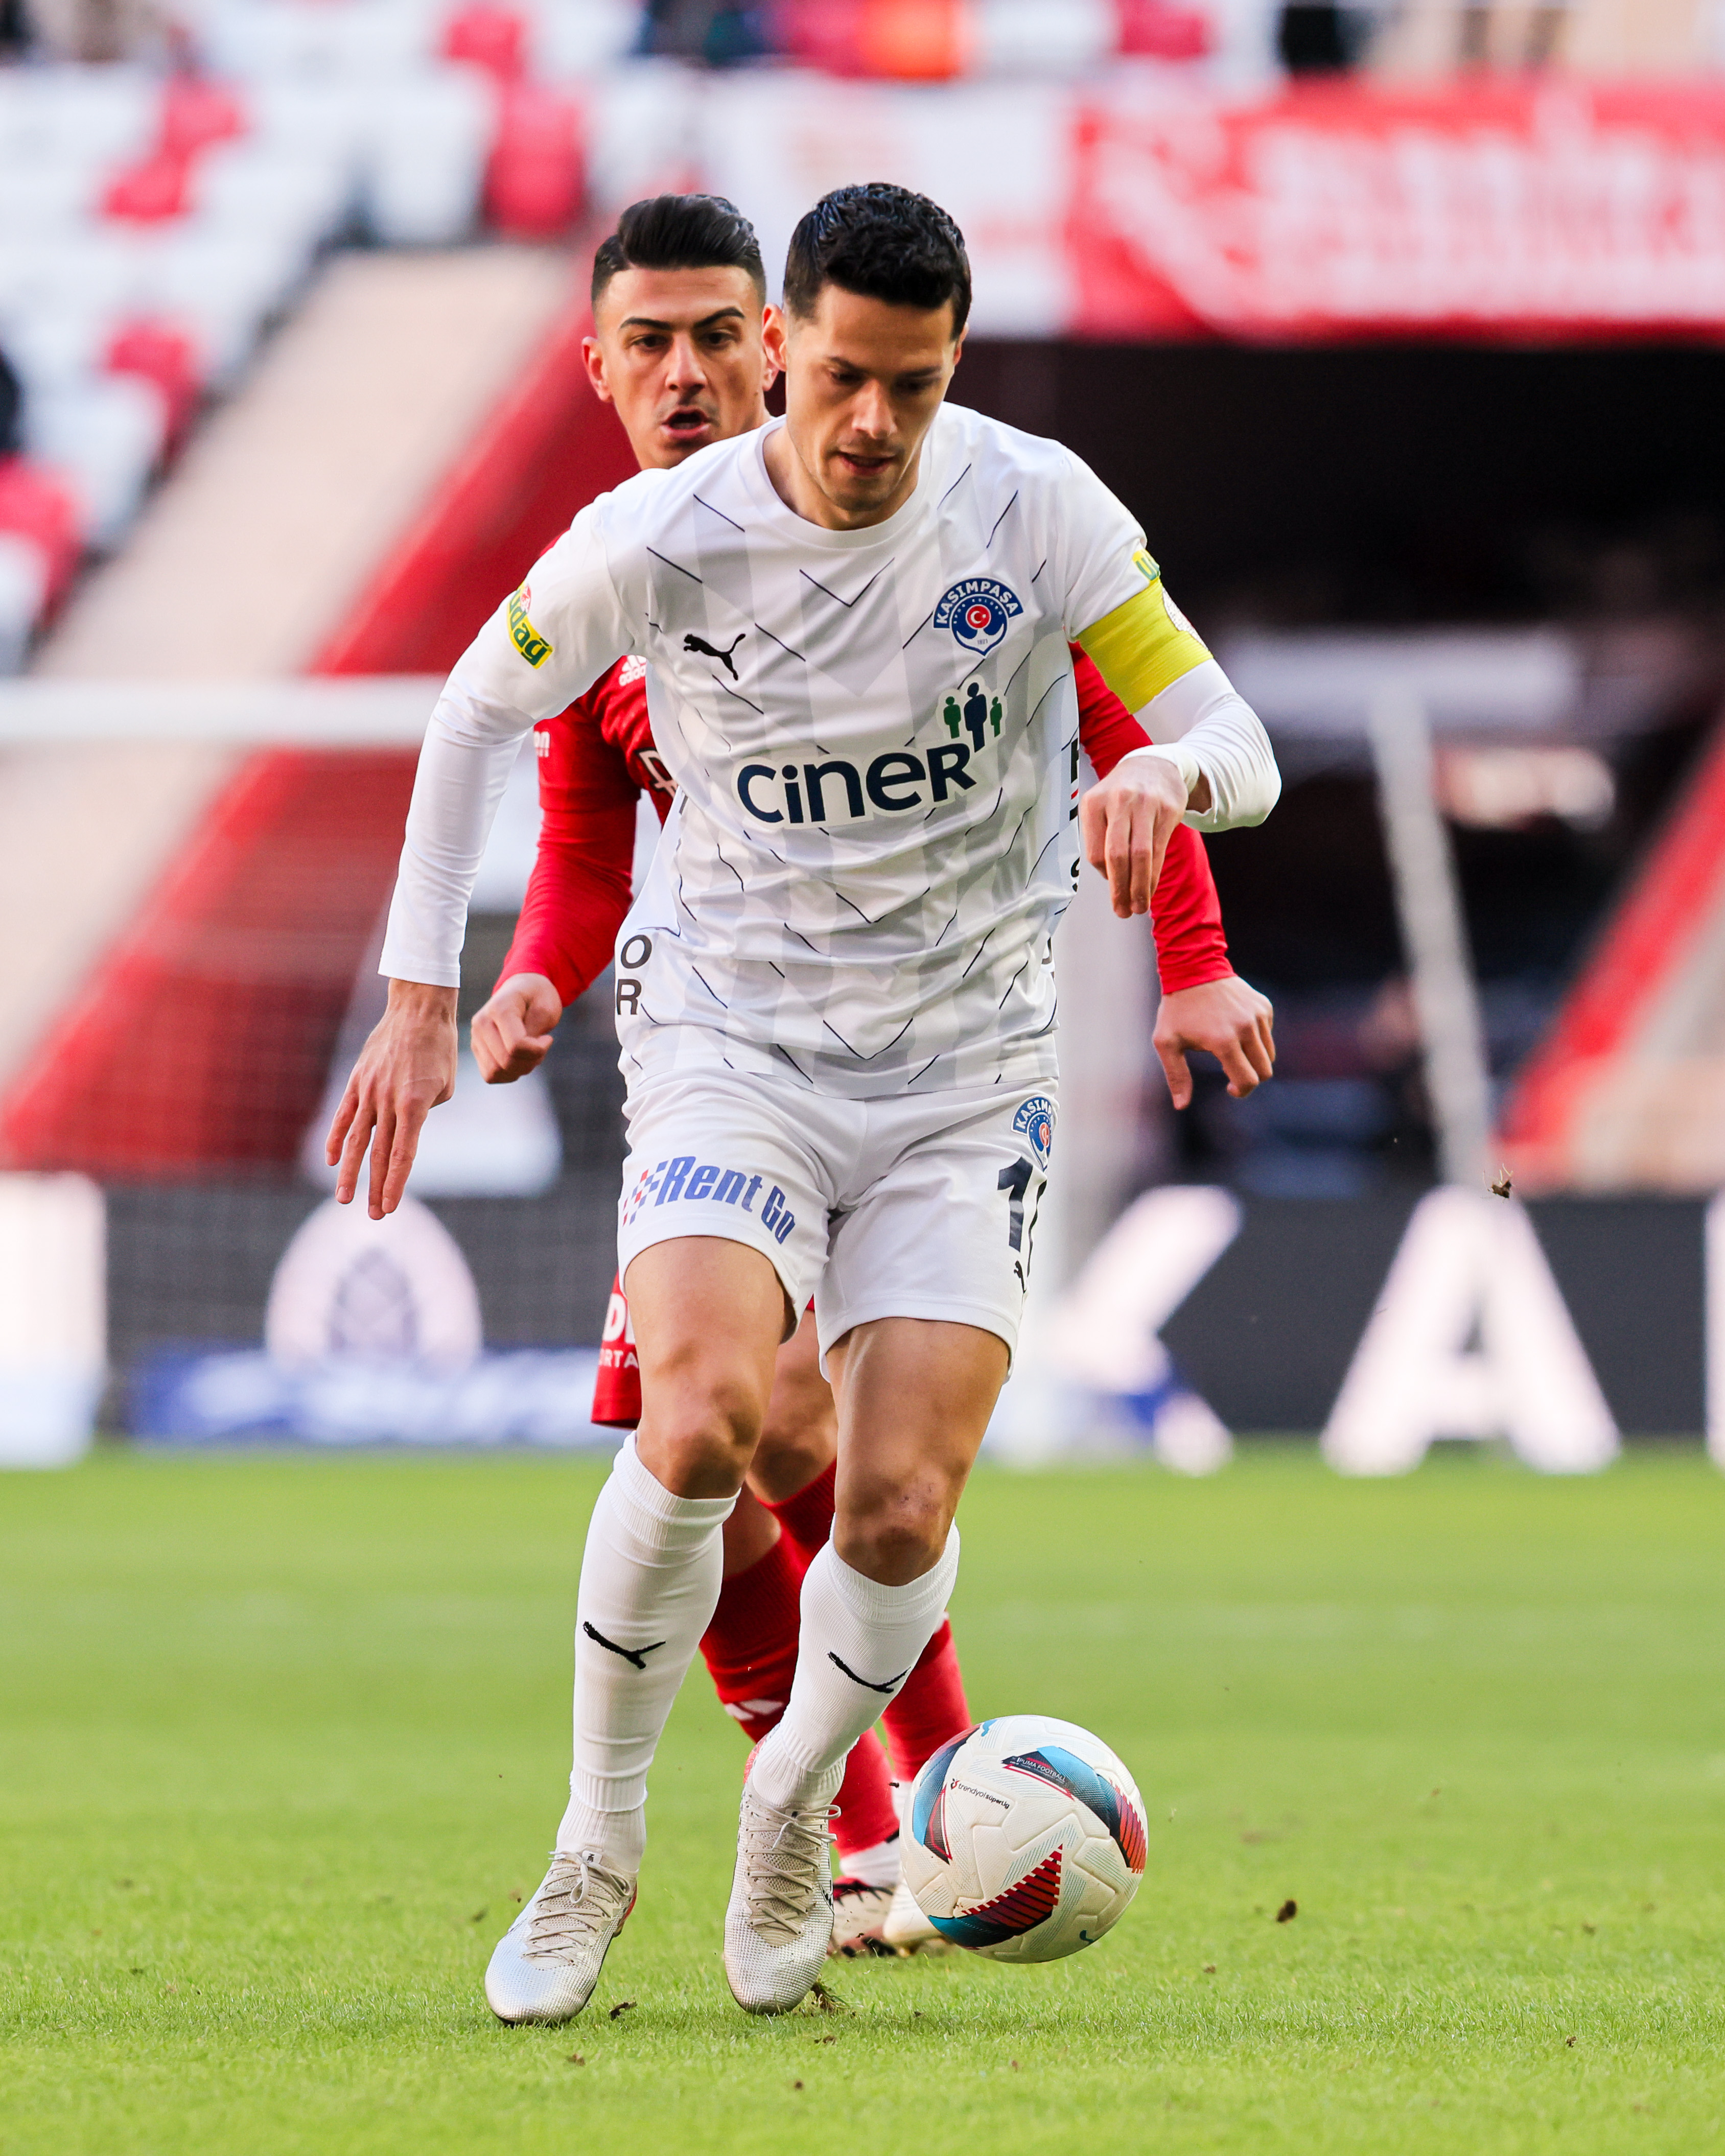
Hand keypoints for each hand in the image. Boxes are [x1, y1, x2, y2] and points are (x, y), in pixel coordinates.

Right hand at [324, 979, 457, 1218]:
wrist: (418, 1008)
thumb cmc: (440, 1048)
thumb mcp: (445, 1086)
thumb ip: (425, 1113)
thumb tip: (407, 1129)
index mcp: (414, 1105)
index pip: (403, 1155)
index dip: (395, 1184)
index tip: (390, 1207)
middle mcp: (388, 1101)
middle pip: (379, 1154)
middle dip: (376, 1188)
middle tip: (374, 1216)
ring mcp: (369, 1091)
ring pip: (357, 1140)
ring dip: (350, 1172)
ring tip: (344, 1199)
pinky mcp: (357, 1081)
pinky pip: (344, 1116)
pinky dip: (337, 1139)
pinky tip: (333, 1161)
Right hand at [471, 972, 562, 1082]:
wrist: (522, 990)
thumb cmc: (537, 998)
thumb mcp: (546, 1009)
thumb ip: (534, 1032)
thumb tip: (519, 1053)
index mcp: (499, 1008)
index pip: (516, 1046)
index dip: (538, 1050)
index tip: (547, 1039)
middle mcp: (481, 1023)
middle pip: (506, 1062)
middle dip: (530, 1062)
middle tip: (540, 1047)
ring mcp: (476, 1037)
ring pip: (496, 1072)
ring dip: (519, 1070)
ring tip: (530, 1053)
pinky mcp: (477, 1049)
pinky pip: (490, 1075)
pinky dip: (508, 1074)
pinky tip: (519, 1059)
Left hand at [1079, 752, 1191, 918]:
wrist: (1154, 765)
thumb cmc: (1122, 795)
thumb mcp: (1101, 807)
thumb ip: (1101, 839)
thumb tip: (1110, 880)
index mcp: (1094, 804)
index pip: (1097, 852)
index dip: (1105, 876)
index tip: (1113, 891)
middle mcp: (1119, 801)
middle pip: (1118, 855)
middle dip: (1120, 889)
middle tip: (1123, 911)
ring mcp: (1145, 804)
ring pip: (1141, 855)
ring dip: (1140, 886)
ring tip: (1138, 907)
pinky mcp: (1168, 809)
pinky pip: (1159, 849)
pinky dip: (1154, 873)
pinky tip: (1150, 887)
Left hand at [1154, 974, 1275, 1107]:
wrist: (1193, 968)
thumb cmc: (1176, 1009)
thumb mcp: (1167, 1043)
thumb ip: (1176, 1076)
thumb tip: (1181, 1105)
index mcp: (1224, 1041)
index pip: (1248, 1080)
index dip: (1240, 1091)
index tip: (1229, 1088)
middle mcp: (1246, 1028)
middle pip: (1264, 1071)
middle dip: (1250, 1078)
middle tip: (1232, 1073)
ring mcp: (1258, 1015)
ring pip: (1269, 1053)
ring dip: (1253, 1059)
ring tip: (1230, 1049)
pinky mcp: (1264, 1006)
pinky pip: (1268, 1033)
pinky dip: (1256, 1038)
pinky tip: (1234, 1028)